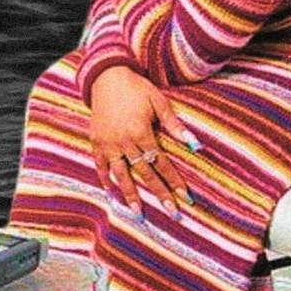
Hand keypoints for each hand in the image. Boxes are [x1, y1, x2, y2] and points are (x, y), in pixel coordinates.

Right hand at [88, 65, 194, 215]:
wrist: (106, 76)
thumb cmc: (136, 88)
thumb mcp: (158, 101)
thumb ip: (174, 125)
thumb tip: (194, 144)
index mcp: (141, 132)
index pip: (161, 162)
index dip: (174, 180)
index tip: (185, 197)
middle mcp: (123, 141)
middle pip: (145, 173)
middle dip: (160, 194)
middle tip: (172, 213)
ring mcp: (108, 143)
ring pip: (121, 174)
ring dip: (131, 195)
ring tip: (139, 214)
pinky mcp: (96, 141)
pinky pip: (100, 165)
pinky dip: (106, 179)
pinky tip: (112, 193)